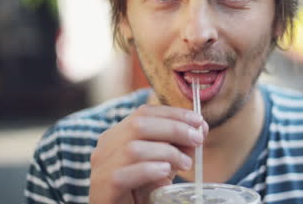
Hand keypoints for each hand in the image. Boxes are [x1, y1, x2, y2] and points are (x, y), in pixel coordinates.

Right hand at [88, 105, 207, 203]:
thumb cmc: (143, 190)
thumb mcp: (165, 163)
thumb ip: (180, 146)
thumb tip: (201, 128)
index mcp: (118, 135)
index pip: (144, 112)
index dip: (173, 113)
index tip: (198, 120)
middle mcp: (106, 147)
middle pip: (138, 125)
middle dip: (174, 129)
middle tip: (197, 140)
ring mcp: (101, 167)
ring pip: (132, 148)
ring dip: (166, 152)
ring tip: (185, 163)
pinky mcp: (102, 188)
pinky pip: (123, 174)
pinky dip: (148, 170)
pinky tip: (165, 172)